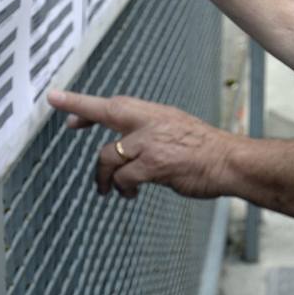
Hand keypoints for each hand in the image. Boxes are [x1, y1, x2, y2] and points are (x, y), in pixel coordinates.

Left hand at [49, 89, 235, 199]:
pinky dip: (122, 189)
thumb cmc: (207, 151)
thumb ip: (150, 132)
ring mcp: (151, 143)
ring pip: (108, 155)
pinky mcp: (154, 165)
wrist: (230, 161)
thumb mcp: (178, 129)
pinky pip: (123, 178)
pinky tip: (129, 195)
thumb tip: (125, 143)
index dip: (86, 103)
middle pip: (107, 111)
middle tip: (67, 122)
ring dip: (103, 176)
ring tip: (107, 189)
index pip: (116, 103)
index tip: (63, 100)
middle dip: (81, 110)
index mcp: (156, 114)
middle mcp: (151, 123)